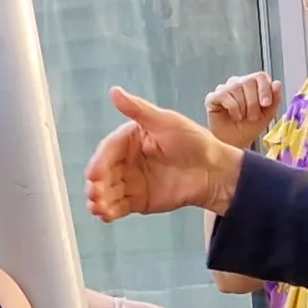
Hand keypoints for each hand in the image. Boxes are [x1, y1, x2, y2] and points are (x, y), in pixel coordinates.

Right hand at [86, 88, 246, 221]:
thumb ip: (138, 110)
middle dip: (96, 184)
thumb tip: (114, 91)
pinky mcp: (137, 200)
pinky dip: (109, 212)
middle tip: (94, 195)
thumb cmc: (193, 141)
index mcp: (129, 139)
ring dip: (100, 200)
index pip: (109, 150)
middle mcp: (126, 159)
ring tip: (99, 209)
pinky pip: (118, 206)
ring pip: (108, 191)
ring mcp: (130, 181)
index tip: (93, 175)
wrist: (214, 172)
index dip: (99, 162)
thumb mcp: (166, 122)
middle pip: (104, 172)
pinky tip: (105, 216)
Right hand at [203, 71, 281, 149]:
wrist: (235, 142)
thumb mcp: (267, 115)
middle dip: (253, 102)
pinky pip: (224, 95)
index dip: (264, 89)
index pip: (260, 76)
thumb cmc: (250, 127)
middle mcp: (238, 82)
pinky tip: (233, 116)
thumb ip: (274, 99)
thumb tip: (277, 83)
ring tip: (243, 117)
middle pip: (248, 81)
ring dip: (243, 107)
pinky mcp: (212, 97)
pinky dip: (232, 108)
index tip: (266, 104)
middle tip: (253, 117)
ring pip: (236, 88)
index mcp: (253, 84)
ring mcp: (224, 88)